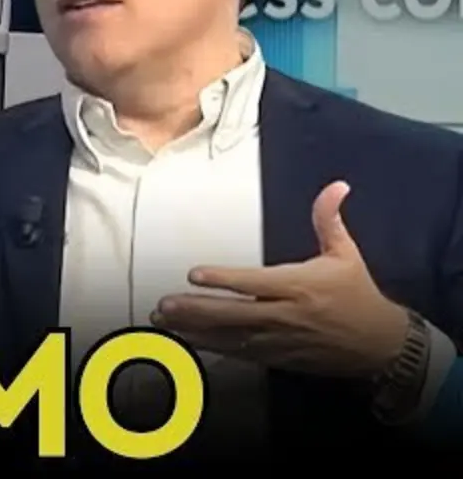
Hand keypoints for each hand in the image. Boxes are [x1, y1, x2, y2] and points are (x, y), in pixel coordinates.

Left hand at [152, 181, 409, 378]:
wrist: (380, 345)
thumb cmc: (357, 295)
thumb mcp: (346, 254)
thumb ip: (329, 220)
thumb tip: (336, 186)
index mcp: (298, 286)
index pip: (254, 283)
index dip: (224, 280)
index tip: (194, 274)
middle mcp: (285, 314)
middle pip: (234, 313)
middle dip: (197, 309)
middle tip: (165, 304)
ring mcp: (278, 339)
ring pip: (230, 336)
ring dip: (194, 330)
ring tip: (163, 322)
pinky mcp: (276, 357)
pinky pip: (238, 353)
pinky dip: (211, 347)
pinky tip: (185, 341)